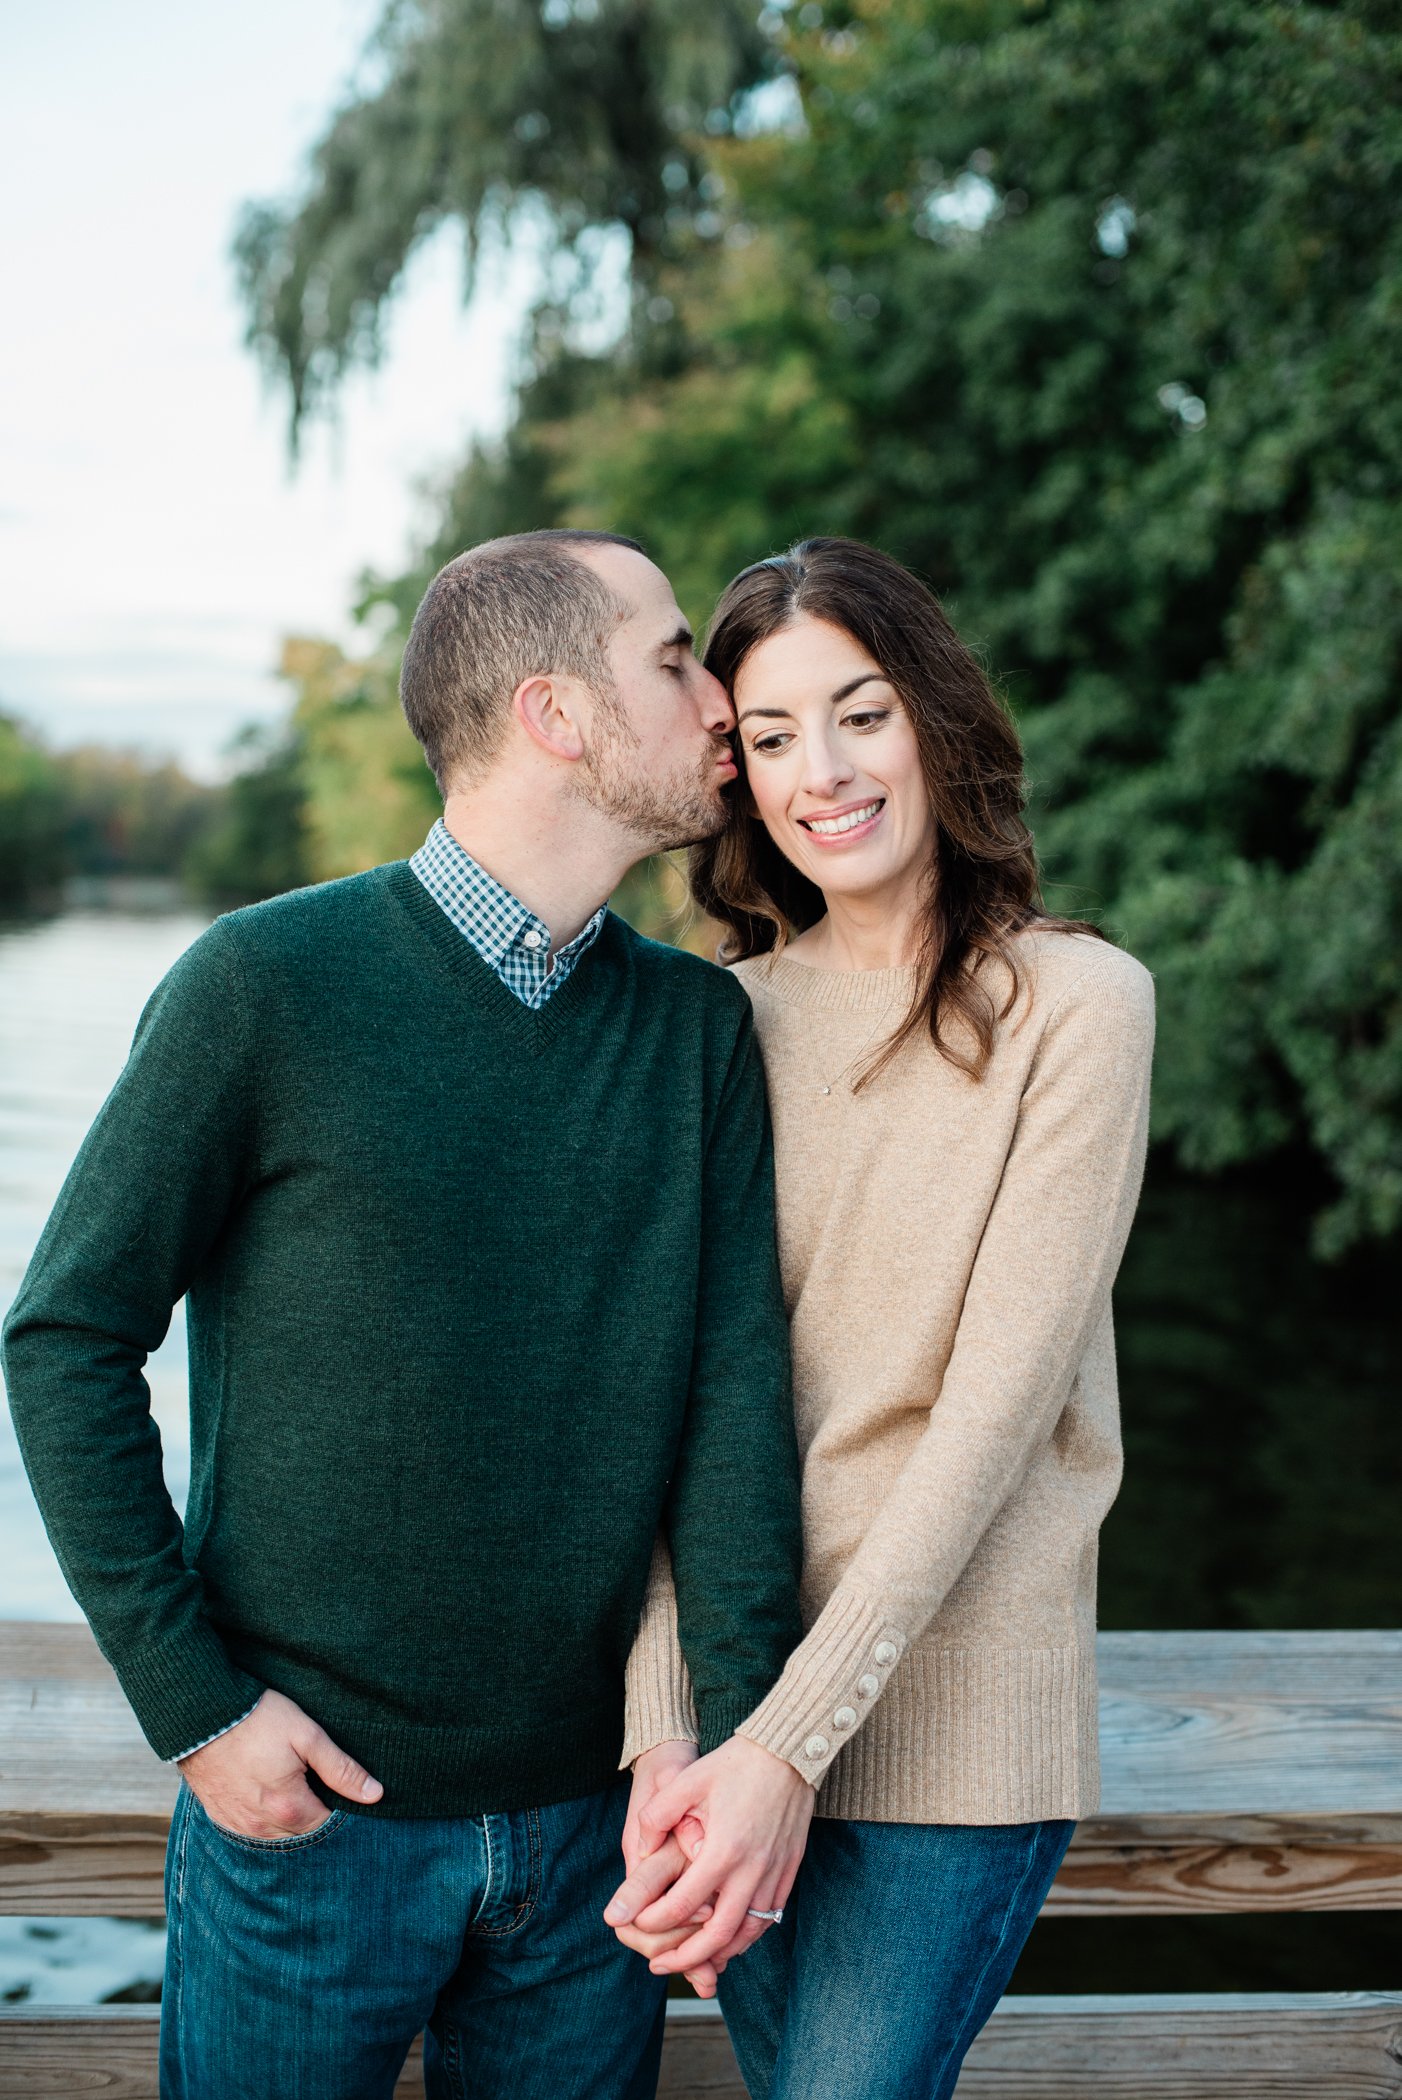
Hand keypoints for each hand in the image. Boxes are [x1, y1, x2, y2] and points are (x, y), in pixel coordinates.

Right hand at [178, 1688, 383, 1837]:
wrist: (202, 1715)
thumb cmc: (258, 1720)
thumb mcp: (307, 1735)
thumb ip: (341, 1769)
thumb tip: (375, 1795)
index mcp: (289, 1808)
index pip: (328, 1827)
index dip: (341, 1810)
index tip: (345, 1791)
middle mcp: (263, 1828)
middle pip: (303, 1835)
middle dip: (316, 1817)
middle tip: (320, 1786)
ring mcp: (239, 1826)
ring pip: (277, 1837)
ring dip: (290, 1821)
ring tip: (295, 1788)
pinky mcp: (222, 1818)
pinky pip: (252, 1832)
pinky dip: (265, 1820)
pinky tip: (269, 1795)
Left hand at [604, 1734, 813, 1981]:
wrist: (789, 1751)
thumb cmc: (736, 1764)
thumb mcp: (689, 1781)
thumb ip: (657, 1815)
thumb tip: (640, 1849)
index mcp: (722, 1850)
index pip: (683, 1905)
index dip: (656, 1921)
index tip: (639, 1923)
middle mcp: (751, 1870)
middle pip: (718, 1936)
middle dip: (686, 1958)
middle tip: (660, 1966)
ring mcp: (774, 1873)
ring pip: (748, 1933)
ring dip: (719, 1953)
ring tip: (694, 1960)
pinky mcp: (789, 1870)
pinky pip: (769, 1918)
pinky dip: (748, 1936)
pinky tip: (730, 1936)